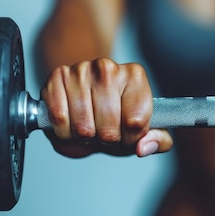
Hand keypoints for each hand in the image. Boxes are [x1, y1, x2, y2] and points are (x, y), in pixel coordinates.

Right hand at [40, 58, 172, 157]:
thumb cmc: (117, 116)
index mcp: (135, 76)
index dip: (130, 139)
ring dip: (84, 137)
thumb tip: (144, 147)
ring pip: (83, 127)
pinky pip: (59, 120)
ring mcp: (80, 70)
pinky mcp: (57, 77)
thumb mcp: (144, 130)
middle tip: (105, 131)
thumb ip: (158, 141)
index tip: (127, 133)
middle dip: (106, 139)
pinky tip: (71, 123)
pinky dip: (64, 132)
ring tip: (89, 127)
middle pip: (109, 128)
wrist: (87, 98)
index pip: (136, 124)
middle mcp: (108, 68)